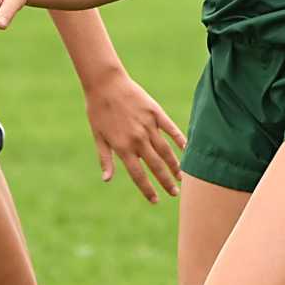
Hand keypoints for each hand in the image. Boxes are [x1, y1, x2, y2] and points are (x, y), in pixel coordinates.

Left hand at [83, 69, 186, 202]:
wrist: (105, 83)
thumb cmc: (98, 111)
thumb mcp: (98, 136)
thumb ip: (105, 158)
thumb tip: (107, 180)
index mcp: (123, 147)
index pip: (139, 175)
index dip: (148, 190)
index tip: (156, 201)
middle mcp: (138, 139)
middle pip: (156, 166)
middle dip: (166, 182)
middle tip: (174, 193)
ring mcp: (148, 126)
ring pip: (166, 150)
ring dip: (174, 165)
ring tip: (181, 177)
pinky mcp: (155, 113)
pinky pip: (171, 129)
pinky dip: (180, 139)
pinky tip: (186, 149)